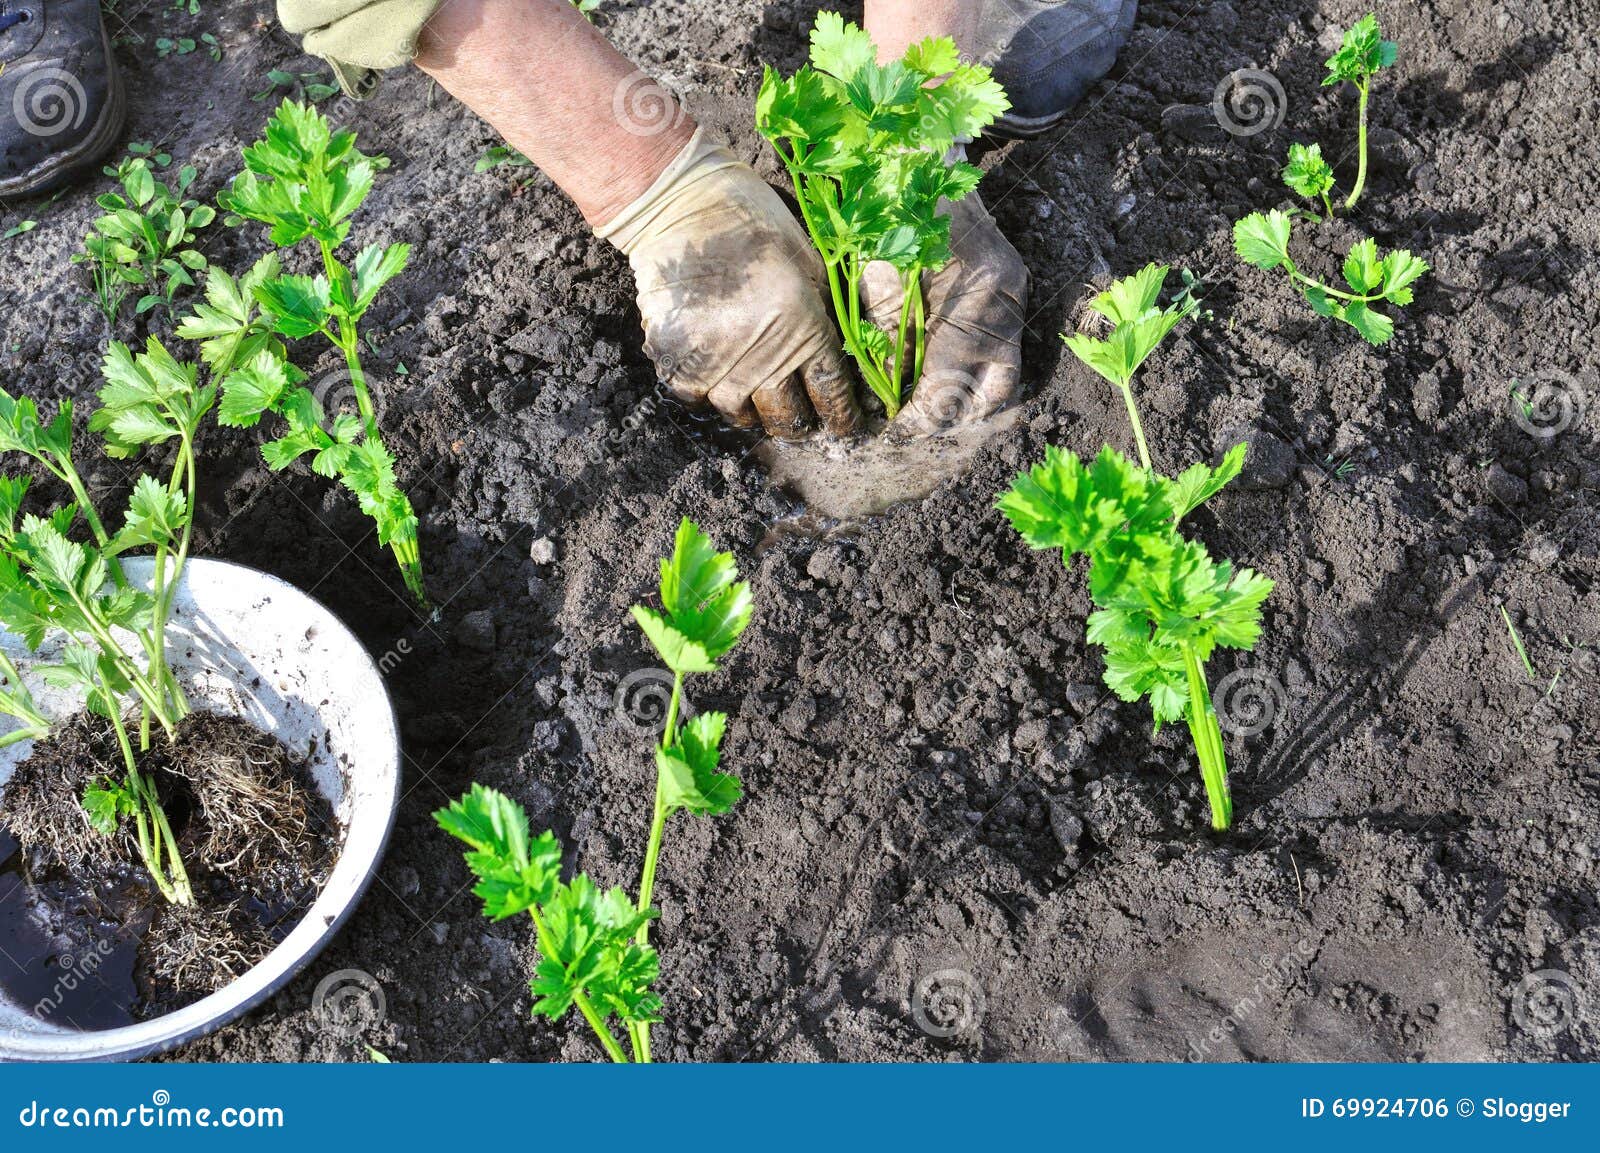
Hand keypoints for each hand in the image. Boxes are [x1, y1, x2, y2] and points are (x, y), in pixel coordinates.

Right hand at [598, 131, 862, 437]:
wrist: (681, 203)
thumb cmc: (755, 223)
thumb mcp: (810, 261)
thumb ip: (826, 313)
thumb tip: (847, 361)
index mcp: (804, 324)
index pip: (832, 392)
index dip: (842, 417)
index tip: (845, 427)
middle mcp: (762, 352)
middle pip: (787, 417)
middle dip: (798, 424)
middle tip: (801, 422)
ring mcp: (716, 361)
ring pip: (741, 414)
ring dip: (753, 412)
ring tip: (758, 401)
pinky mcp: (676, 360)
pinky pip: (698, 399)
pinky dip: (709, 395)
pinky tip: (718, 379)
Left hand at [862, 192, 1028, 435]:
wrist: (920, 154)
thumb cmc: (889, 211)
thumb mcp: (877, 281)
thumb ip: (889, 341)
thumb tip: (886, 400)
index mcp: (969, 295)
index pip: (949, 385)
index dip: (919, 416)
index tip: (893, 429)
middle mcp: (1003, 298)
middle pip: (994, 392)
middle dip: (954, 418)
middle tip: (915, 424)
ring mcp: (1014, 292)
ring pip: (1003, 374)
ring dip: (966, 399)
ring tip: (926, 407)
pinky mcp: (1012, 286)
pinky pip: (1001, 345)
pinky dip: (972, 368)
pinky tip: (942, 373)